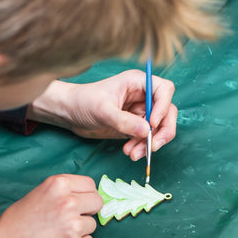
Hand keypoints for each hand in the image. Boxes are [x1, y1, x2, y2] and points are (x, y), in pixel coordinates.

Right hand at [0, 174, 102, 237]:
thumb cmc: (17, 221)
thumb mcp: (38, 193)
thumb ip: (61, 192)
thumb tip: (82, 196)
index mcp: (58, 185)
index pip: (90, 184)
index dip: (86, 194)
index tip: (82, 201)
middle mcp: (69, 202)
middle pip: (97, 202)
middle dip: (88, 210)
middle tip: (74, 217)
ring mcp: (74, 225)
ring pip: (93, 224)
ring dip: (81, 229)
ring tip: (61, 233)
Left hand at [27, 70, 176, 160]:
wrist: (70, 113)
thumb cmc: (84, 102)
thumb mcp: (103, 110)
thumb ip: (124, 121)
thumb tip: (146, 131)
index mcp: (137, 82)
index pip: (164, 90)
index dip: (163, 107)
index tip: (152, 123)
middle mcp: (143, 96)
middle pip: (167, 112)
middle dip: (162, 131)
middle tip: (153, 146)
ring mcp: (139, 112)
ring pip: (157, 128)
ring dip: (149, 143)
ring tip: (133, 154)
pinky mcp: (133, 126)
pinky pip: (145, 138)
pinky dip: (141, 147)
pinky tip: (129, 152)